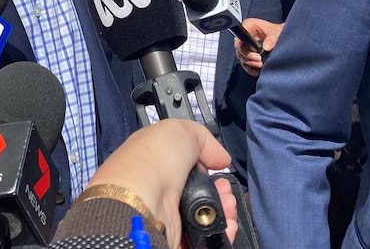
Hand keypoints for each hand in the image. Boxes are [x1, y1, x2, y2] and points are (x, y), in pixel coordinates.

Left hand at [84, 120, 236, 248]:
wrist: (141, 200)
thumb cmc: (154, 159)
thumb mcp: (180, 131)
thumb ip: (203, 140)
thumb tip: (220, 158)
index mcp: (156, 162)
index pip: (186, 165)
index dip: (205, 165)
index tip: (218, 164)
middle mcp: (161, 189)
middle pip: (200, 191)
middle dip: (220, 189)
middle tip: (224, 187)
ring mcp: (168, 215)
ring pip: (205, 214)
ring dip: (223, 209)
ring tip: (228, 204)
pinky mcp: (177, 238)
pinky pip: (205, 237)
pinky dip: (221, 230)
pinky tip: (228, 222)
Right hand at [234, 18, 283, 76]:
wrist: (286, 38)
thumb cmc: (280, 31)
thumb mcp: (278, 31)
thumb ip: (273, 37)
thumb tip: (266, 47)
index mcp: (250, 25)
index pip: (240, 35)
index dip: (244, 45)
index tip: (255, 53)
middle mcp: (246, 35)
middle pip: (239, 47)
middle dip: (248, 56)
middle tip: (259, 60)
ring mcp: (247, 45)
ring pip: (241, 56)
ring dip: (250, 63)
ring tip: (260, 65)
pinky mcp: (249, 54)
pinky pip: (245, 63)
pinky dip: (250, 68)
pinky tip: (258, 70)